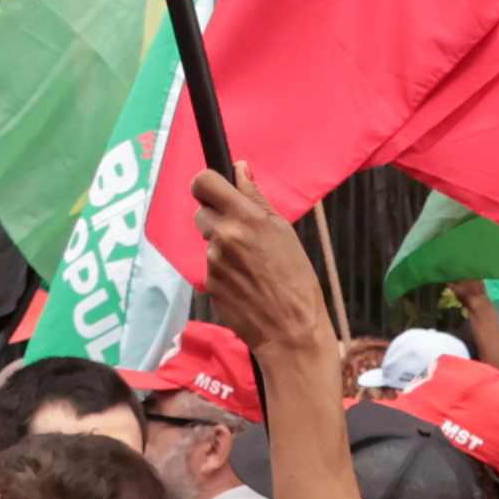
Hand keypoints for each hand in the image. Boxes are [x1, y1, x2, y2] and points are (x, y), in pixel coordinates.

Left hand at [188, 169, 339, 377]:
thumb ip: (256, 198)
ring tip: (250, 264)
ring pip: (208, 240)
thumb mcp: (283, 231)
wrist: (290, 330)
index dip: (208, 184)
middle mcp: (223, 236)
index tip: (218, 191)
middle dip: (217, 218)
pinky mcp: (208, 284)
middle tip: (242, 233)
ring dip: (222, 246)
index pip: (204, 182)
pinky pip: (210, 267)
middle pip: (201, 211)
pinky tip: (245, 283)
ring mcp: (212, 261)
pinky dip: (224, 270)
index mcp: (245, 217)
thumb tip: (240, 168)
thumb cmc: (297, 279)